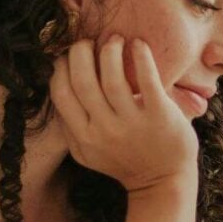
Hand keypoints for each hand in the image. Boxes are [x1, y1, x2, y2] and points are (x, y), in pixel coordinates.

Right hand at [49, 34, 198, 192]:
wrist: (164, 182)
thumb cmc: (126, 162)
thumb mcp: (88, 154)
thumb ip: (71, 128)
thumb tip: (57, 90)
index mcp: (84, 137)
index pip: (61, 93)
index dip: (60, 68)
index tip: (67, 55)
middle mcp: (104, 130)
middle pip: (82, 81)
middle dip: (80, 53)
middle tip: (88, 41)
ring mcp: (132, 123)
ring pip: (112, 78)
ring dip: (110, 50)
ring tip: (114, 39)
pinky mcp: (159, 116)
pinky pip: (147, 80)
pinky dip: (141, 57)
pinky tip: (138, 44)